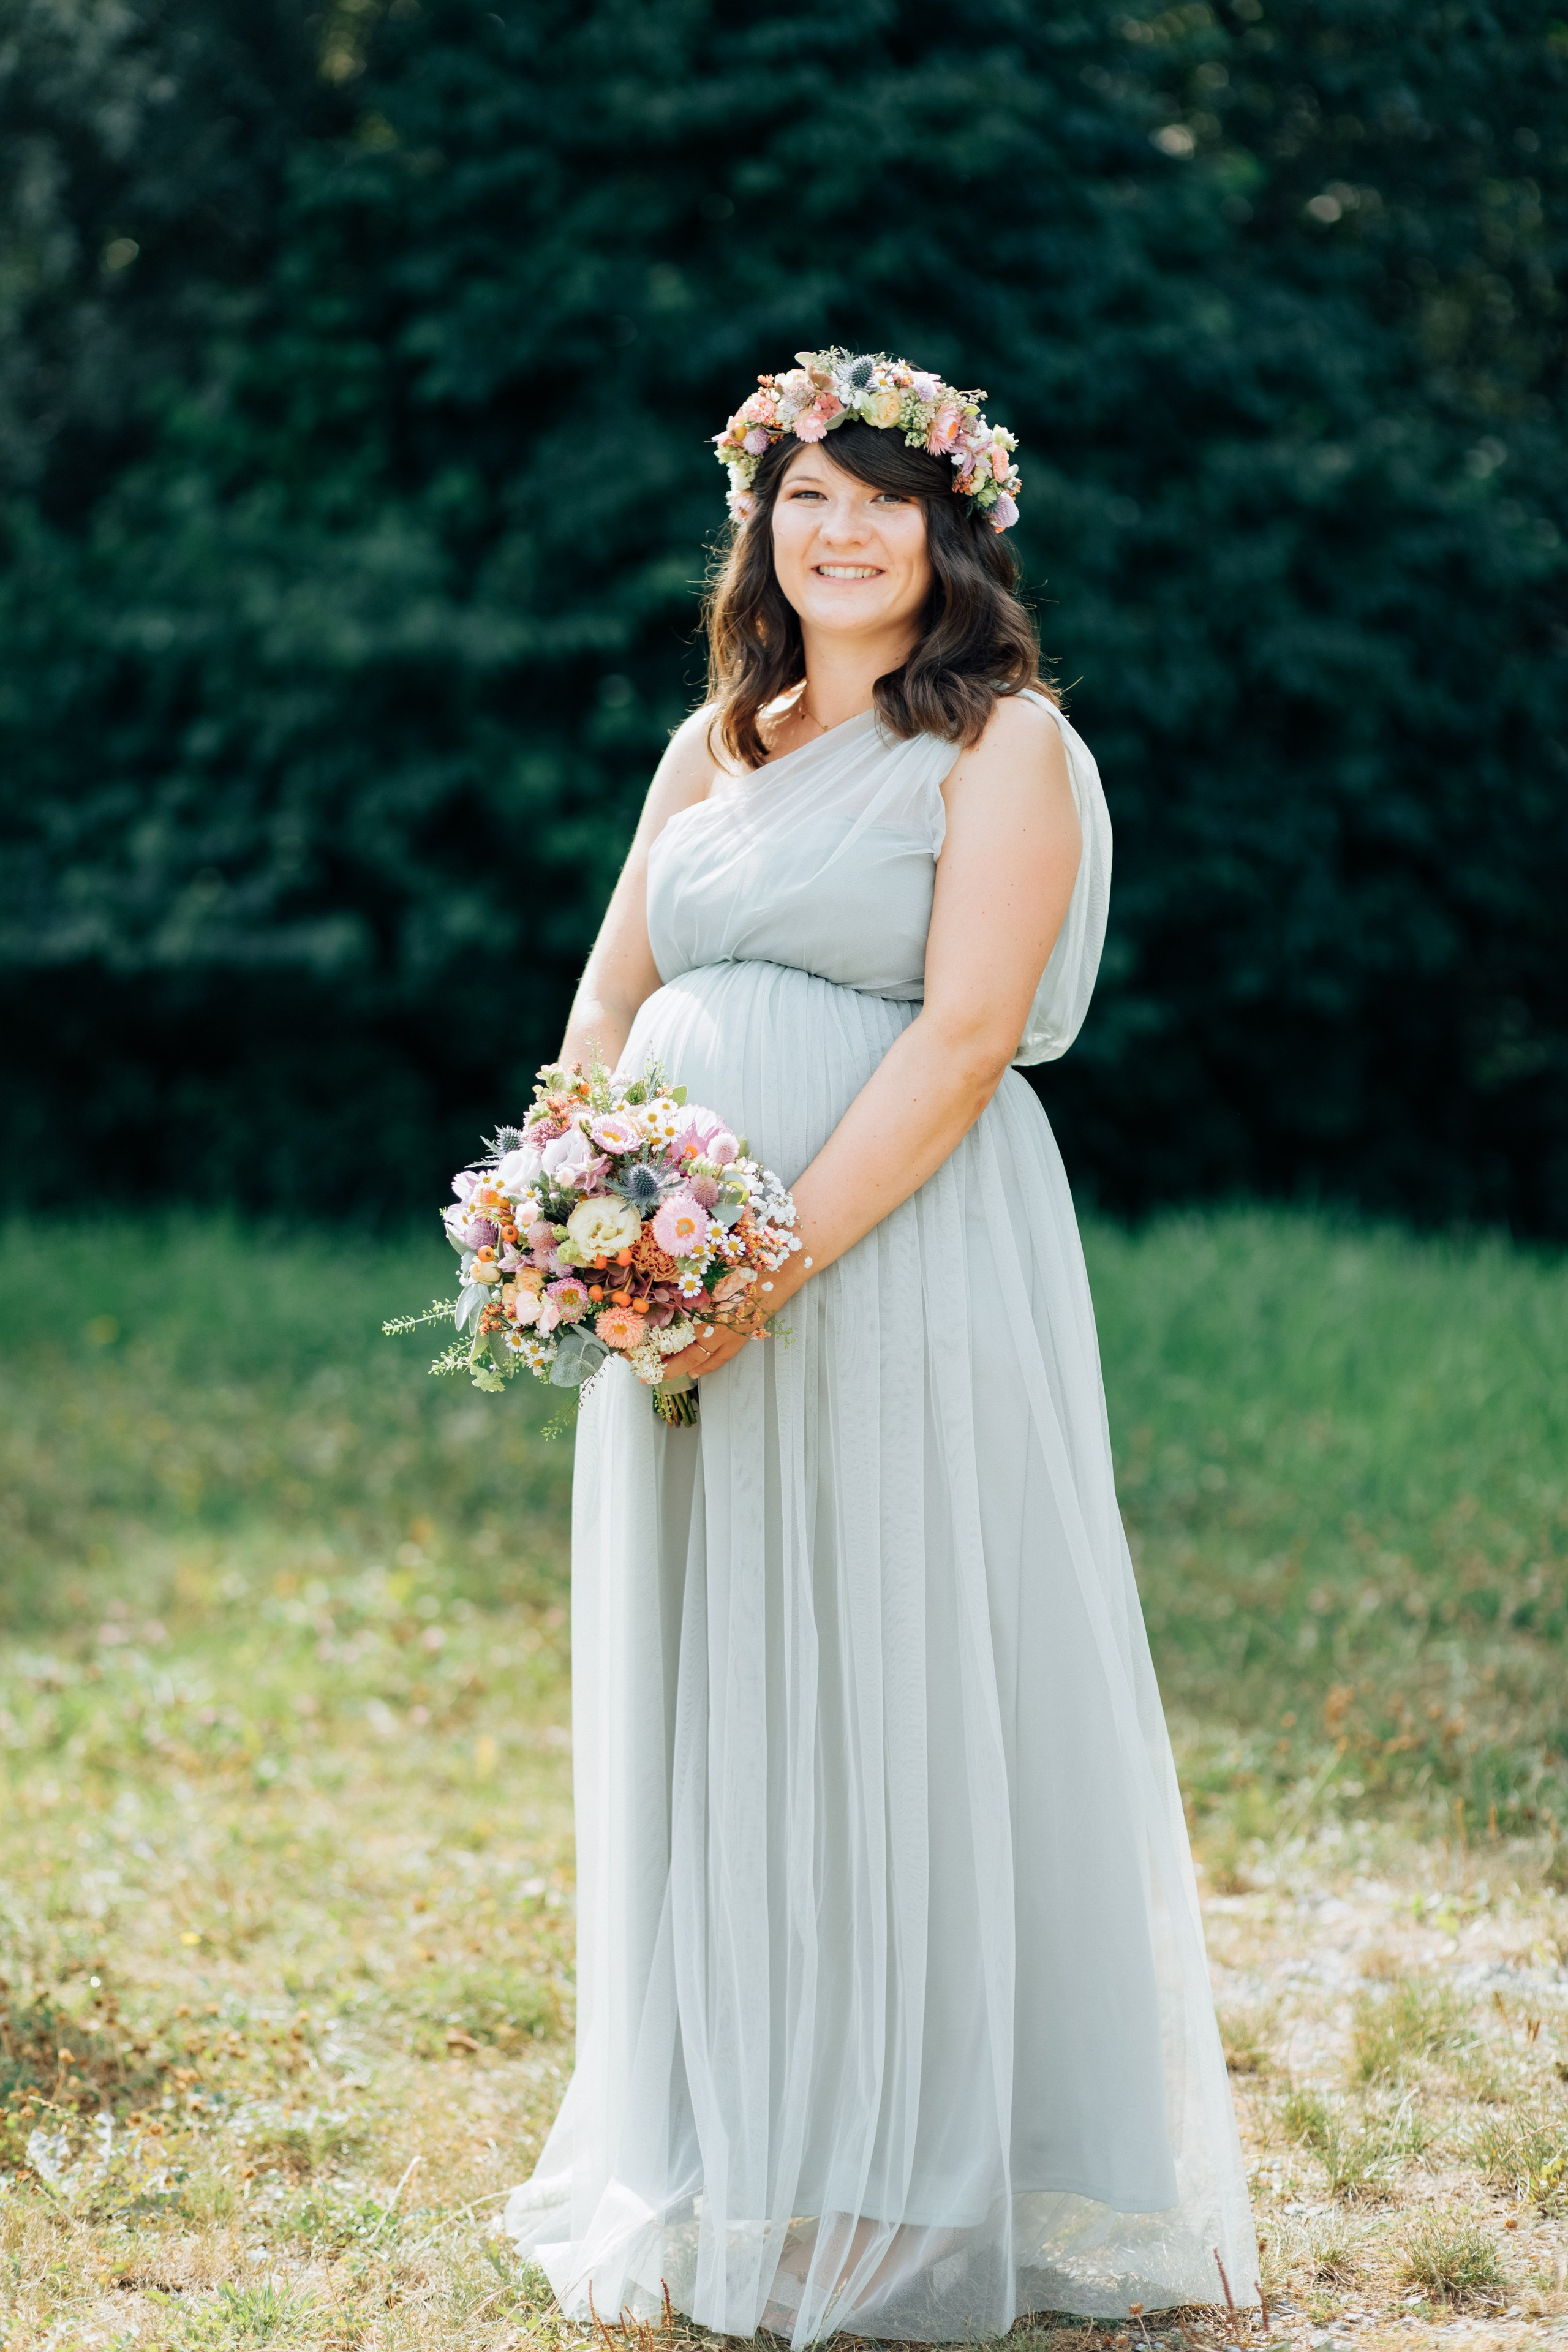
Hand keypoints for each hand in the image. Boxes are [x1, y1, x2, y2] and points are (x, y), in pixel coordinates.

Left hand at [662, 1244, 812, 1382]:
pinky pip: (727, 1353)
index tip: (641, 1360)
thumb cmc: (746, 1259)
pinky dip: (712, 1362)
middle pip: (692, 1357)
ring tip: (674, 1373)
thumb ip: (689, 1275)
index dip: (662, 1357)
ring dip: (690, 1368)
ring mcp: (737, 1332)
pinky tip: (702, 1366)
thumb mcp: (710, 1264)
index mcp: (708, 1315)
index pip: (680, 1344)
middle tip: (647, 1374)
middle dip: (669, 1368)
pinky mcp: (748, 1329)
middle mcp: (722, 1329)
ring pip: (710, 1359)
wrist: (784, 1265)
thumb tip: (664, 1279)